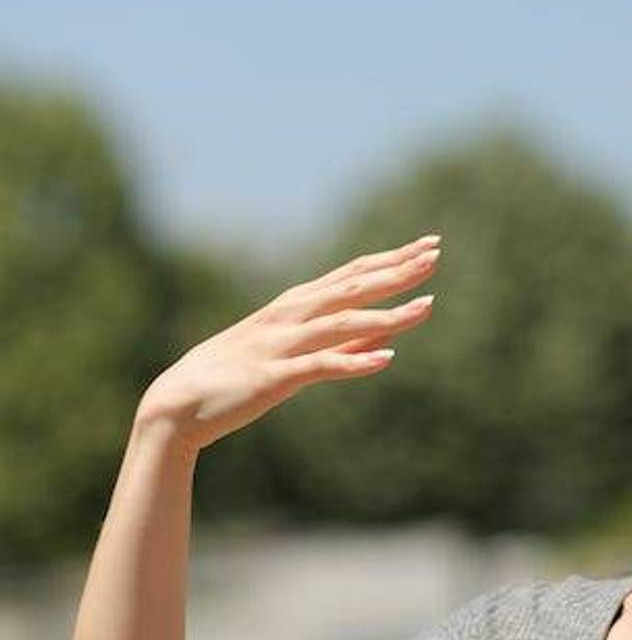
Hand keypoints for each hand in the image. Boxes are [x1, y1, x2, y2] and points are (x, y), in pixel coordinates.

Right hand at [134, 234, 442, 453]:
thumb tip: (390, 330)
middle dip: (397, 271)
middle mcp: (292, 315)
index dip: (393, 259)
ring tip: (427, 307)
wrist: (179, 403)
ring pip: (344, 322)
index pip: (353, 273)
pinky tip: (385, 360)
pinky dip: (354, 361)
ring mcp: (283, 344)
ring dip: (388, 314)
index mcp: (297, 304)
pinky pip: (320, 366)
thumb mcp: (297, 350)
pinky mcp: (275, 377)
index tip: (429, 245)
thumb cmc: (240, 374)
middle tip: (436, 255)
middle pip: (353, 287)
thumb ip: (345, 339)